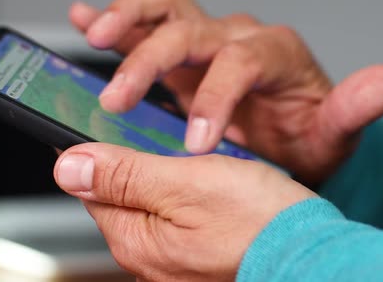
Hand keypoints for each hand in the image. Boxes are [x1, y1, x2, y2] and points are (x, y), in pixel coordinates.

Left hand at [53, 142, 314, 280]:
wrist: (312, 253)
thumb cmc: (260, 222)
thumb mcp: (189, 184)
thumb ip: (126, 175)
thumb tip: (69, 166)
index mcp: (138, 240)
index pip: (93, 186)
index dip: (99, 147)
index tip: (110, 120)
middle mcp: (151, 259)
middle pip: (124, 196)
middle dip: (137, 162)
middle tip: (163, 134)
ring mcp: (178, 262)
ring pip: (155, 205)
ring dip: (167, 177)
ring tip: (194, 158)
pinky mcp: (202, 258)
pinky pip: (181, 218)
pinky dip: (189, 195)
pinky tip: (212, 182)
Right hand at [70, 0, 382, 183]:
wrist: (294, 140)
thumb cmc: (310, 137)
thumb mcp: (335, 133)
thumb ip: (354, 108)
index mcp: (277, 55)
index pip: (239, 63)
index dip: (214, 99)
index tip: (196, 143)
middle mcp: (240, 39)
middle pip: (191, 30)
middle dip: (151, 62)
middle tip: (119, 99)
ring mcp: (211, 41)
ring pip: (168, 7)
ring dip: (129, 18)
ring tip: (99, 35)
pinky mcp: (187, 55)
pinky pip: (150, 22)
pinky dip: (117, 18)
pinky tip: (87, 19)